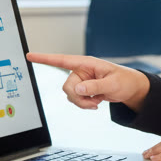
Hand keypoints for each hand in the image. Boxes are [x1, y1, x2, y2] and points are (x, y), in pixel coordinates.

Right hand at [26, 53, 150, 110]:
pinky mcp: (84, 90)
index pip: (62, 60)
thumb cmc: (125, 81)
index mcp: (87, 63)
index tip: (30, 56)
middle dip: (78, 98)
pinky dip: (85, 104)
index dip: (45, 58)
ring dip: (83, 103)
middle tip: (93, 103)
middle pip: (67, 86)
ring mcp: (82, 81)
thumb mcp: (112, 84)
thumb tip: (78, 89)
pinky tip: (97, 102)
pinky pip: (76, 100)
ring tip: (98, 102)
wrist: (131, 89)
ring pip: (70, 95)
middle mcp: (81, 71)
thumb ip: (95, 86)